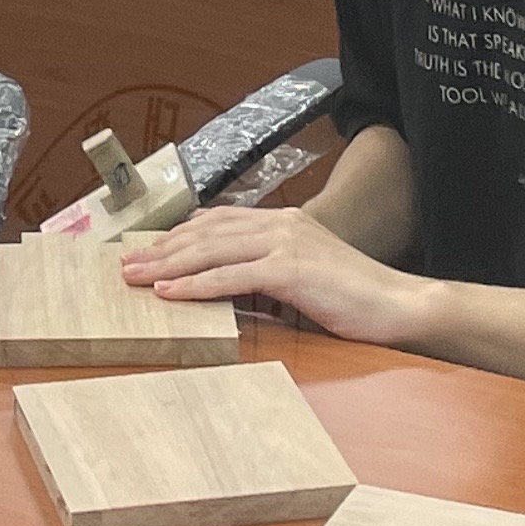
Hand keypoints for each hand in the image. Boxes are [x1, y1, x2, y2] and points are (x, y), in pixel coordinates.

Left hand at [122, 206, 432, 346]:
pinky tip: (171, 292)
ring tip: (137, 277)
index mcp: (283, 222)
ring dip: (169, 265)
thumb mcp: (305, 276)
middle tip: (128, 264)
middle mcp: (280, 224)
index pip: (218, 221)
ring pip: (211, 250)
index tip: (150, 249)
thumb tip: (230, 283)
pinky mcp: (290, 271)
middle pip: (206, 232)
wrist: (396, 304)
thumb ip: (269, 272)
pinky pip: (231, 277)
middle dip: (163, 249)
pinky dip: (196, 284)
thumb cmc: (354, 297)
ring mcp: (285, 244)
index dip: (180, 235)